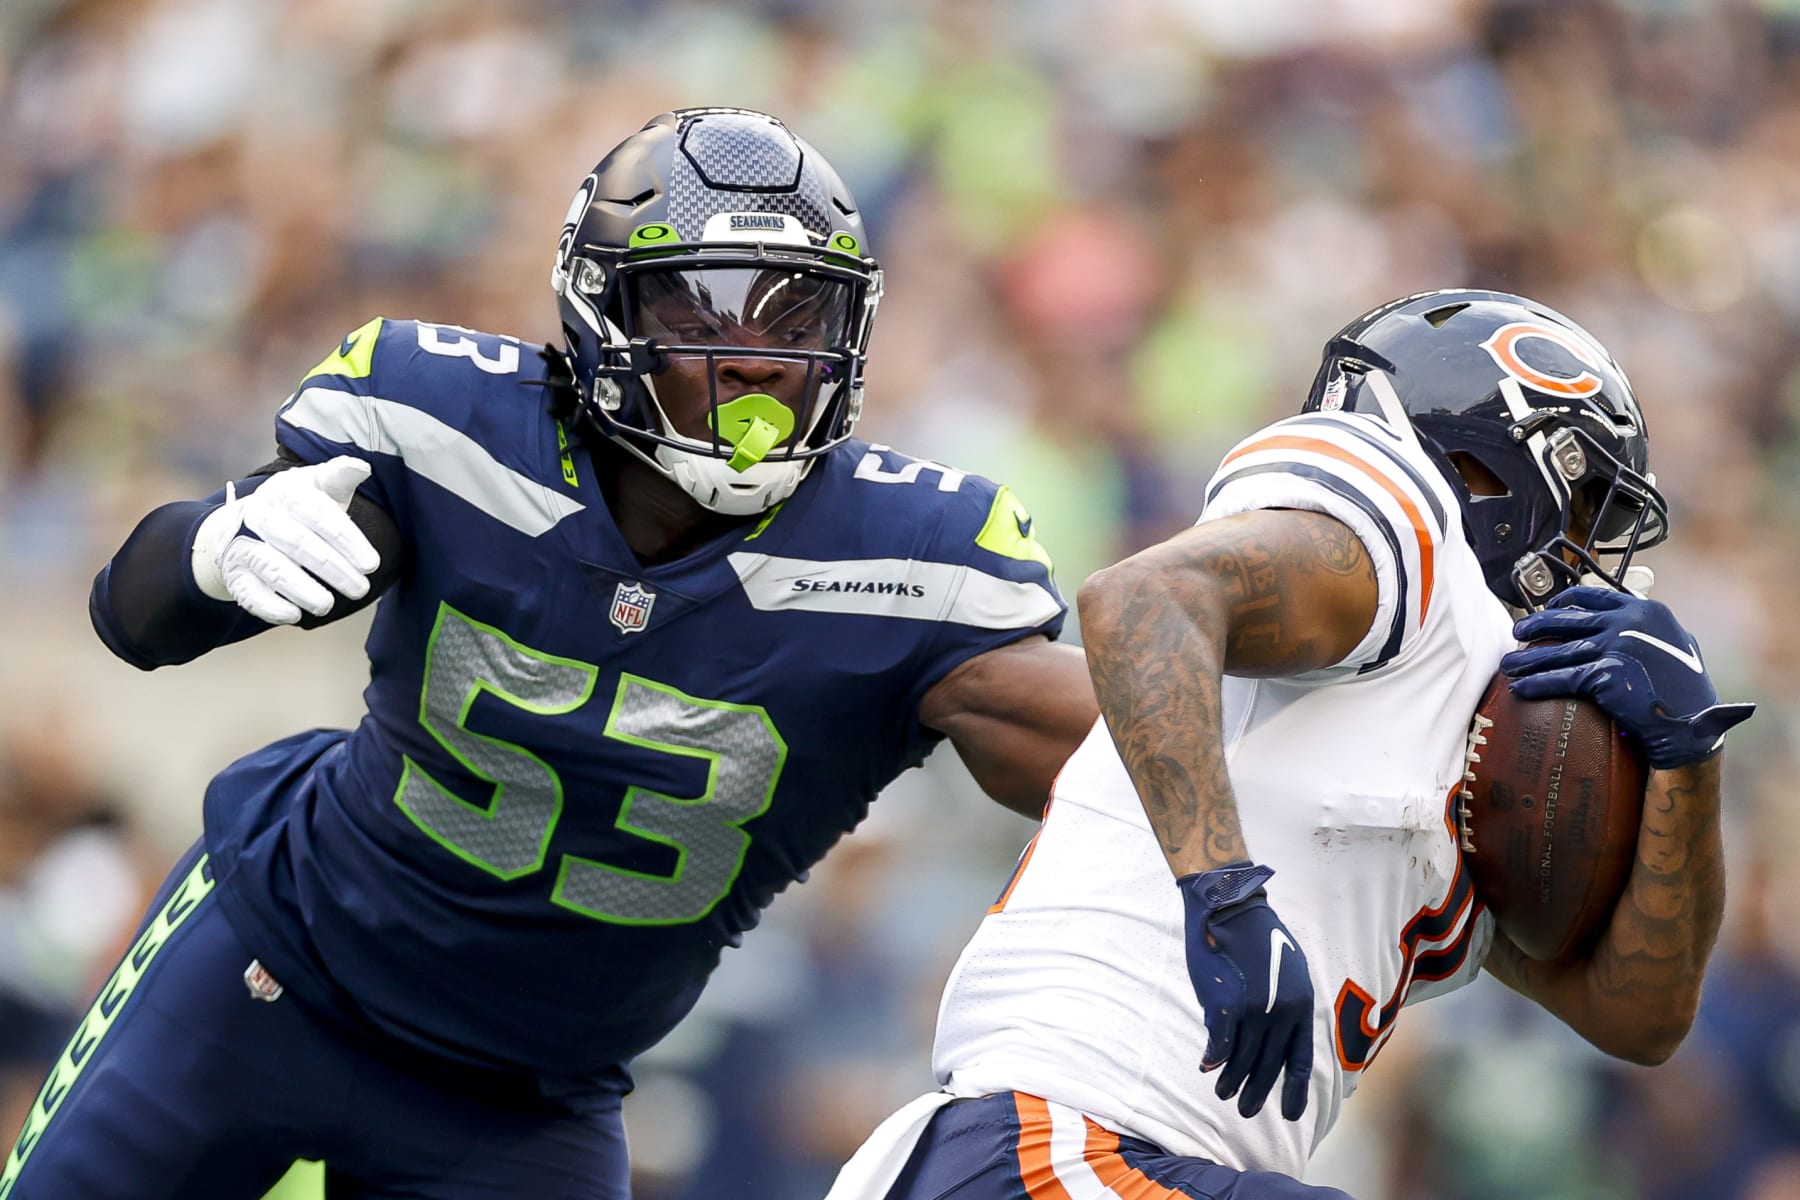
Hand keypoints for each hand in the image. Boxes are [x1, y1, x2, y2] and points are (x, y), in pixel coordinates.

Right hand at [191, 456, 379, 624]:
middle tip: (361, 589)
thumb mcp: (320, 488)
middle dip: (333, 569)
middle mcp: (259, 515)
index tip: (372, 564)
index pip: (316, 513)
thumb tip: (362, 466)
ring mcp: (242, 544)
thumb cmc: (300, 507)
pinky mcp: (234, 574)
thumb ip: (340, 478)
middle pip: (297, 543)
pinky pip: (248, 593)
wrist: (245, 525)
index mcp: (285, 491)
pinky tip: (294, 616)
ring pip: (271, 567)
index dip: (346, 539)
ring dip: (302, 589)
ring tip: (328, 605)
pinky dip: (270, 606)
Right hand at [1177, 862, 1313, 1119]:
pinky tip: (1208, 1068)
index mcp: (1302, 1003)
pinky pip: (1220, 1044)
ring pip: (1243, 1060)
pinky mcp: (1226, 1005)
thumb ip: (1286, 1004)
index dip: (1294, 1089)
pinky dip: (1214, 1059)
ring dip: (1232, 1081)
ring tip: (1223, 1093)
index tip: (1288, 1114)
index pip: (1300, 1058)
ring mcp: (1255, 1009)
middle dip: (1257, 1091)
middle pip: (1269, 1064)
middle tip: (1246, 1110)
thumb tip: (1276, 1037)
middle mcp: (1282, 1011)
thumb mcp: (1288, 968)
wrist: (1229, 906)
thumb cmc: (1256, 934)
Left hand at [1502, 587, 1753, 768]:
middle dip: (1537, 624)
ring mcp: (1615, 647)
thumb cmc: (1688, 690)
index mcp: (1645, 610)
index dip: (1565, 600)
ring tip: (1508, 664)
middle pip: (1568, 619)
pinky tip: (1520, 688)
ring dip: (1528, 658)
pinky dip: (1537, 683)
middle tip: (1518, 632)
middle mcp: (1628, 623)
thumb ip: (1652, 630)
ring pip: (1559, 650)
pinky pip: (1561, 678)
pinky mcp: (1604, 674)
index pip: (1594, 596)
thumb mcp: (1678, 645)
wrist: (1694, 721)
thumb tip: (1634, 622)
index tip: (1550, 605)